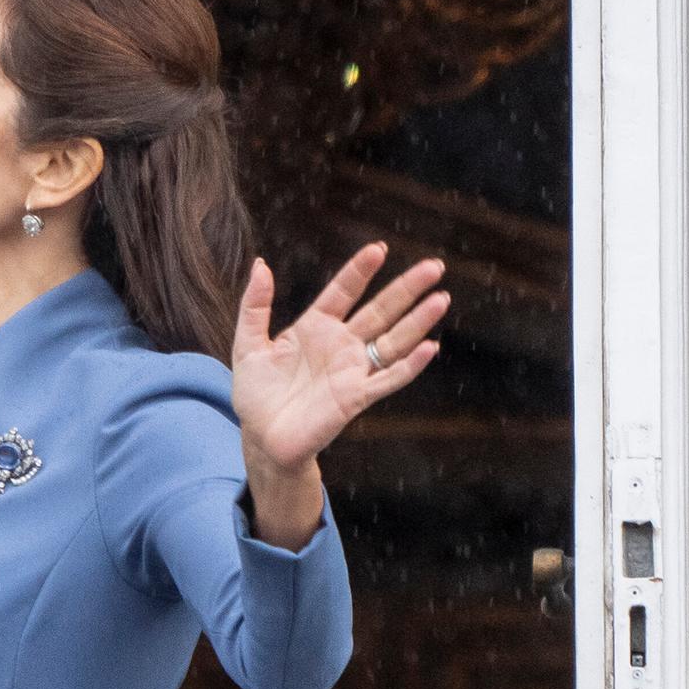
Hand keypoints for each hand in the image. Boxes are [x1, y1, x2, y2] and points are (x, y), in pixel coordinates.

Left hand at [229, 242, 448, 545]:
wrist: (261, 439)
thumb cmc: (256, 394)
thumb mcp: (247, 345)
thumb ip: (254, 306)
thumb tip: (260, 265)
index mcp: (315, 328)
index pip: (343, 292)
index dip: (359, 271)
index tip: (378, 248)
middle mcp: (340, 345)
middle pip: (380, 310)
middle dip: (406, 288)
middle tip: (435, 266)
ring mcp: (351, 370)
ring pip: (392, 340)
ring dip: (418, 321)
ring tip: (441, 298)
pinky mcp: (356, 398)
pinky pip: (388, 379)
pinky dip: (410, 365)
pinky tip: (430, 348)